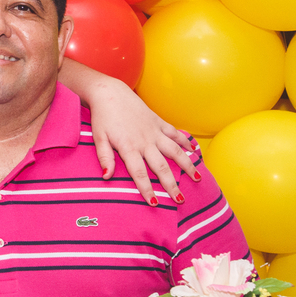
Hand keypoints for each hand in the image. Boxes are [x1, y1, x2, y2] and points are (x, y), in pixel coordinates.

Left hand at [87, 77, 195, 205]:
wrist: (109, 92)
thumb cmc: (102, 117)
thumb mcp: (98, 138)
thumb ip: (104, 157)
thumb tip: (107, 177)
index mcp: (129, 147)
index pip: (139, 173)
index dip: (146, 189)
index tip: (154, 203)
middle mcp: (145, 141)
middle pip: (161, 166)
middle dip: (171, 184)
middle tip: (180, 200)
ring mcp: (154, 131)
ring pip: (175, 151)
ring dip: (186, 165)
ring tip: (197, 178)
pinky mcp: (158, 121)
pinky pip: (175, 133)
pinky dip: (186, 142)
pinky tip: (195, 151)